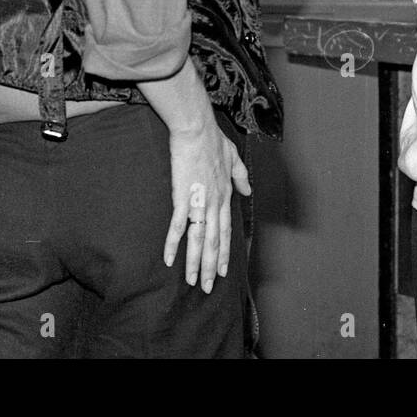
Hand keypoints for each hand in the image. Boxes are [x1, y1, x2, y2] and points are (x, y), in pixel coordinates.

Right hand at [163, 123, 251, 293]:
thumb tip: (248, 190)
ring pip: (199, 240)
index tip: (224, 270)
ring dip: (195, 263)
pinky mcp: (183, 197)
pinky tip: (168, 259)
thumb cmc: (213, 139)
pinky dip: (173, 244)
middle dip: (211, 267)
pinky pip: (178, 226)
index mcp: (224, 195)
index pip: (226, 231)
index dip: (225, 252)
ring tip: (192, 282)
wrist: (197, 129)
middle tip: (208, 287)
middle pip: (214, 242)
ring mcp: (199, 202)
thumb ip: (241, 176)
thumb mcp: (233, 157)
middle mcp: (215, 203)